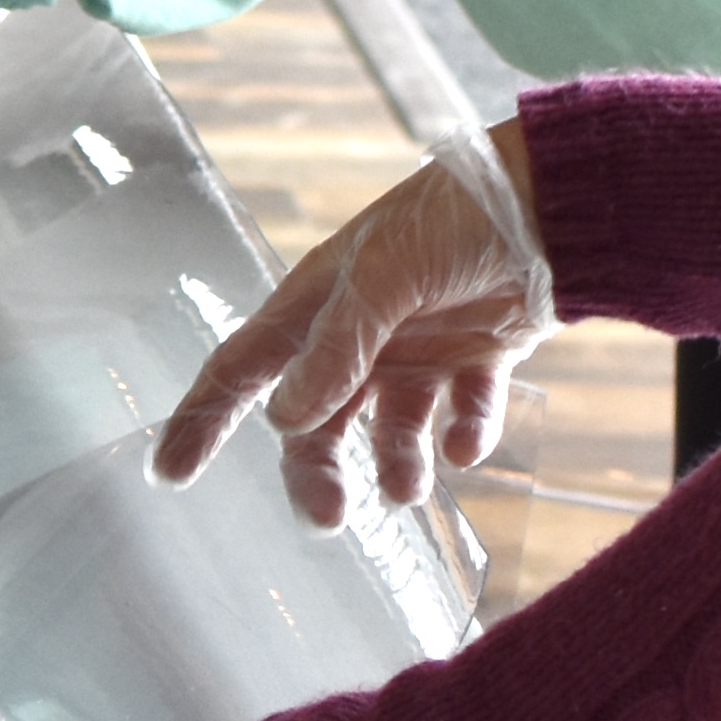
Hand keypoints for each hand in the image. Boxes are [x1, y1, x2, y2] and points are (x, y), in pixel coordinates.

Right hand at [158, 127, 554, 524]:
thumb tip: (284, 420)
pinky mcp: (475, 362)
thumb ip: (337, 348)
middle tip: (327, 519)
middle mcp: (359, 338)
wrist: (551, 202)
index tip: (169, 472)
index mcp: (316, 306)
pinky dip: (464, 437)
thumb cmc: (451, 218)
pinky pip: (462, 418)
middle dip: (316, 473)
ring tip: (407, 487)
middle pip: (315, 425)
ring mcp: (418, 352)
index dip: (202, 418)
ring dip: (395, 465)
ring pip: (389, 432)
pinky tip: (466, 443)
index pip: (241, 370)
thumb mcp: (383, 275)